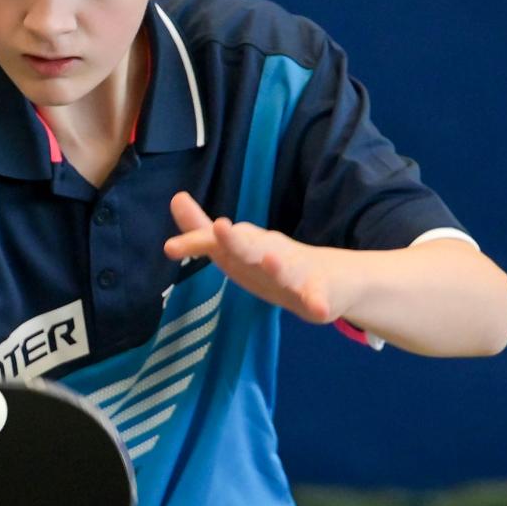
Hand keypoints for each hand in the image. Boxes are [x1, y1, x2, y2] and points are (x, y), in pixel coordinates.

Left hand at [162, 191, 354, 324]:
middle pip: (251, 246)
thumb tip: (175, 197)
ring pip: (286, 269)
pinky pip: (318, 298)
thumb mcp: (238, 249)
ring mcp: (297, 272)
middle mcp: (271, 254)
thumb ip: (203, 230)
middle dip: (236, 239)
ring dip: (277, 265)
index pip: (218, 243)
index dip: (196, 242)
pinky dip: (318, 301)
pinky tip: (319, 308)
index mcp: (248, 248)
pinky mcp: (320, 293)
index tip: (170, 248)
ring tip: (270, 259)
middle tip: (222, 227)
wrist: (336, 280)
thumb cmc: (276, 263)